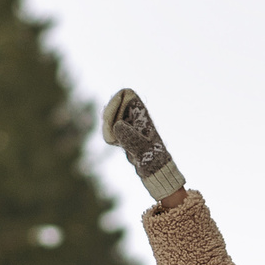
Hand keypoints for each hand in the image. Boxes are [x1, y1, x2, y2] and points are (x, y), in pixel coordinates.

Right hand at [102, 88, 185, 203]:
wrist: (155, 170)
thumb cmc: (153, 158)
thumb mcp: (142, 149)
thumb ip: (130, 137)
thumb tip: (118, 125)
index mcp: (142, 113)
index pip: (124, 94)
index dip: (115, 103)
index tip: (115, 120)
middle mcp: (135, 114)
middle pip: (113, 106)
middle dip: (109, 119)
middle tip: (114, 135)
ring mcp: (128, 122)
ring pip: (109, 119)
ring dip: (109, 130)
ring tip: (118, 142)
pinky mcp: (123, 131)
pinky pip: (109, 128)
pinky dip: (110, 136)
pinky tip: (118, 143)